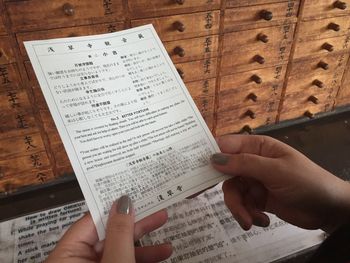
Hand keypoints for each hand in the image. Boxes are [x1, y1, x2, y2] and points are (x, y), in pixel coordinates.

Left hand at [45, 196, 171, 262]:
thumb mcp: (116, 260)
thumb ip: (120, 233)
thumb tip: (124, 200)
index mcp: (66, 254)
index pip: (92, 220)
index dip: (116, 206)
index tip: (137, 192)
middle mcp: (76, 260)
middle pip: (109, 235)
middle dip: (137, 226)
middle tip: (159, 210)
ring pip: (119, 251)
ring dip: (144, 247)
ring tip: (167, 243)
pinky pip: (122, 261)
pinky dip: (139, 259)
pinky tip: (160, 255)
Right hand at [211, 135, 349, 232]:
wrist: (329, 209)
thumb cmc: (306, 181)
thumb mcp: (275, 171)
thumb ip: (244, 164)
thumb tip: (214, 158)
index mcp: (257, 146)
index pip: (227, 146)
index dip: (210, 155)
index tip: (194, 169)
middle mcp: (252, 162)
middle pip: (226, 174)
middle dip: (228, 193)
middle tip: (219, 203)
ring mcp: (255, 181)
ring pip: (233, 193)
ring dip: (240, 209)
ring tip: (251, 221)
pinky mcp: (258, 199)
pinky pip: (243, 206)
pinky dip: (249, 215)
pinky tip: (262, 221)